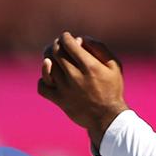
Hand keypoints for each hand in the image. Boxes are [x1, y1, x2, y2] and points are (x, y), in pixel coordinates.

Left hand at [38, 32, 128, 149]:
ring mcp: (65, 89)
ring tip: (54, 58)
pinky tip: (51, 77)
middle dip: (56, 44)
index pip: (67, 43)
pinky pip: (42, 86)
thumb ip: (99, 48)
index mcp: (89, 66)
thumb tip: (81, 38)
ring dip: (48, 58)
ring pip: (47, 66)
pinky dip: (43, 79)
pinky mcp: (59, 100)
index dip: (65, 37)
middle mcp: (75, 76)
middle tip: (60, 46)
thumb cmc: (112, 89)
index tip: (68, 38)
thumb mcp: (114, 65)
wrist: (108, 117)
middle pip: (55, 52)